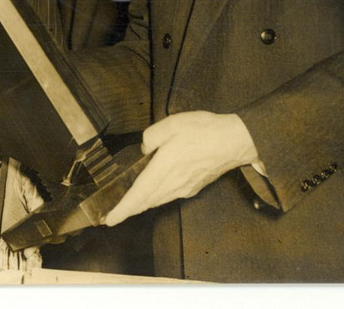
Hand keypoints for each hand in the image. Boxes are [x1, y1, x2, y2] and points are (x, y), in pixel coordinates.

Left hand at [103, 111, 258, 226]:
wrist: (234, 141)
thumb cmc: (204, 131)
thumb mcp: (172, 124)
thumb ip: (151, 136)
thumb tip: (145, 148)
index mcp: (164, 168)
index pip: (138, 194)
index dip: (123, 209)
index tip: (109, 219)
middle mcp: (173, 183)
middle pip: (146, 202)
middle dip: (128, 210)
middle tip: (113, 216)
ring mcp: (184, 187)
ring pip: (157, 201)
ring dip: (142, 205)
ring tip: (129, 206)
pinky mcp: (194, 186)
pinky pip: (169, 196)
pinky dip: (156, 199)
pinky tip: (154, 194)